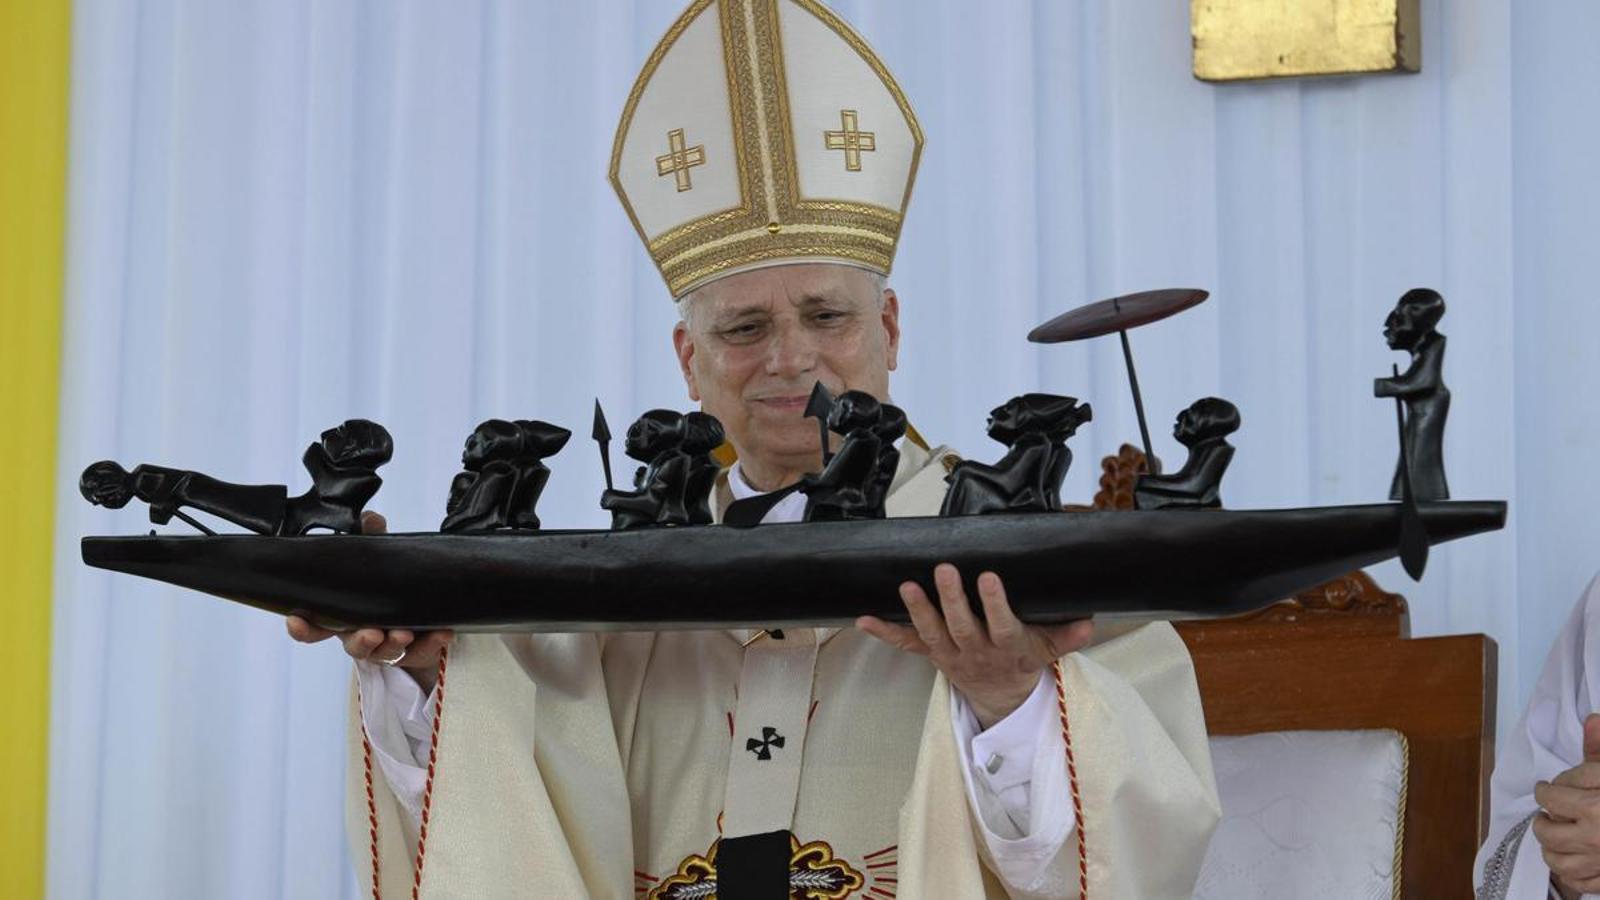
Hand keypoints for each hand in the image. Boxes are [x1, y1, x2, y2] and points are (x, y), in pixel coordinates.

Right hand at [285, 511, 453, 691]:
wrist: (421, 611)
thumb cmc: (387, 584)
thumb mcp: (379, 559)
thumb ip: (373, 539)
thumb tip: (371, 518)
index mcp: (345, 614)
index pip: (316, 625)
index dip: (303, 627)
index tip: (296, 620)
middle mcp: (362, 634)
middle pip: (352, 645)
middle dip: (361, 641)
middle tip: (372, 632)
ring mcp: (388, 646)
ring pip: (385, 652)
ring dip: (393, 644)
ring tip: (404, 633)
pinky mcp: (416, 651)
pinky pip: (423, 651)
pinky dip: (431, 643)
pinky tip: (441, 633)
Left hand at [857, 563, 1093, 728]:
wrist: (1002, 698)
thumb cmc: (1025, 661)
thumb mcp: (1050, 652)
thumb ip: (1068, 637)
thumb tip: (1092, 622)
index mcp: (1006, 648)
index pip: (1001, 626)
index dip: (994, 604)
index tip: (989, 577)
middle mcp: (975, 652)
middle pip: (961, 627)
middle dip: (951, 599)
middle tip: (944, 569)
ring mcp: (949, 655)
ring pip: (931, 634)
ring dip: (918, 610)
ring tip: (907, 586)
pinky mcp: (931, 655)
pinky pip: (905, 645)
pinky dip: (884, 634)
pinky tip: (862, 620)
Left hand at [1535, 713, 1599, 898]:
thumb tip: (1591, 720)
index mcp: (1595, 808)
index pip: (1552, 797)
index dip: (1545, 790)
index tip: (1546, 788)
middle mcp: (1596, 838)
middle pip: (1549, 834)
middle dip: (1542, 821)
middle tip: (1545, 814)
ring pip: (1561, 864)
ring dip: (1550, 850)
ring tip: (1552, 837)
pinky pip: (1583, 884)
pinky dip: (1570, 876)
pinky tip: (1572, 862)